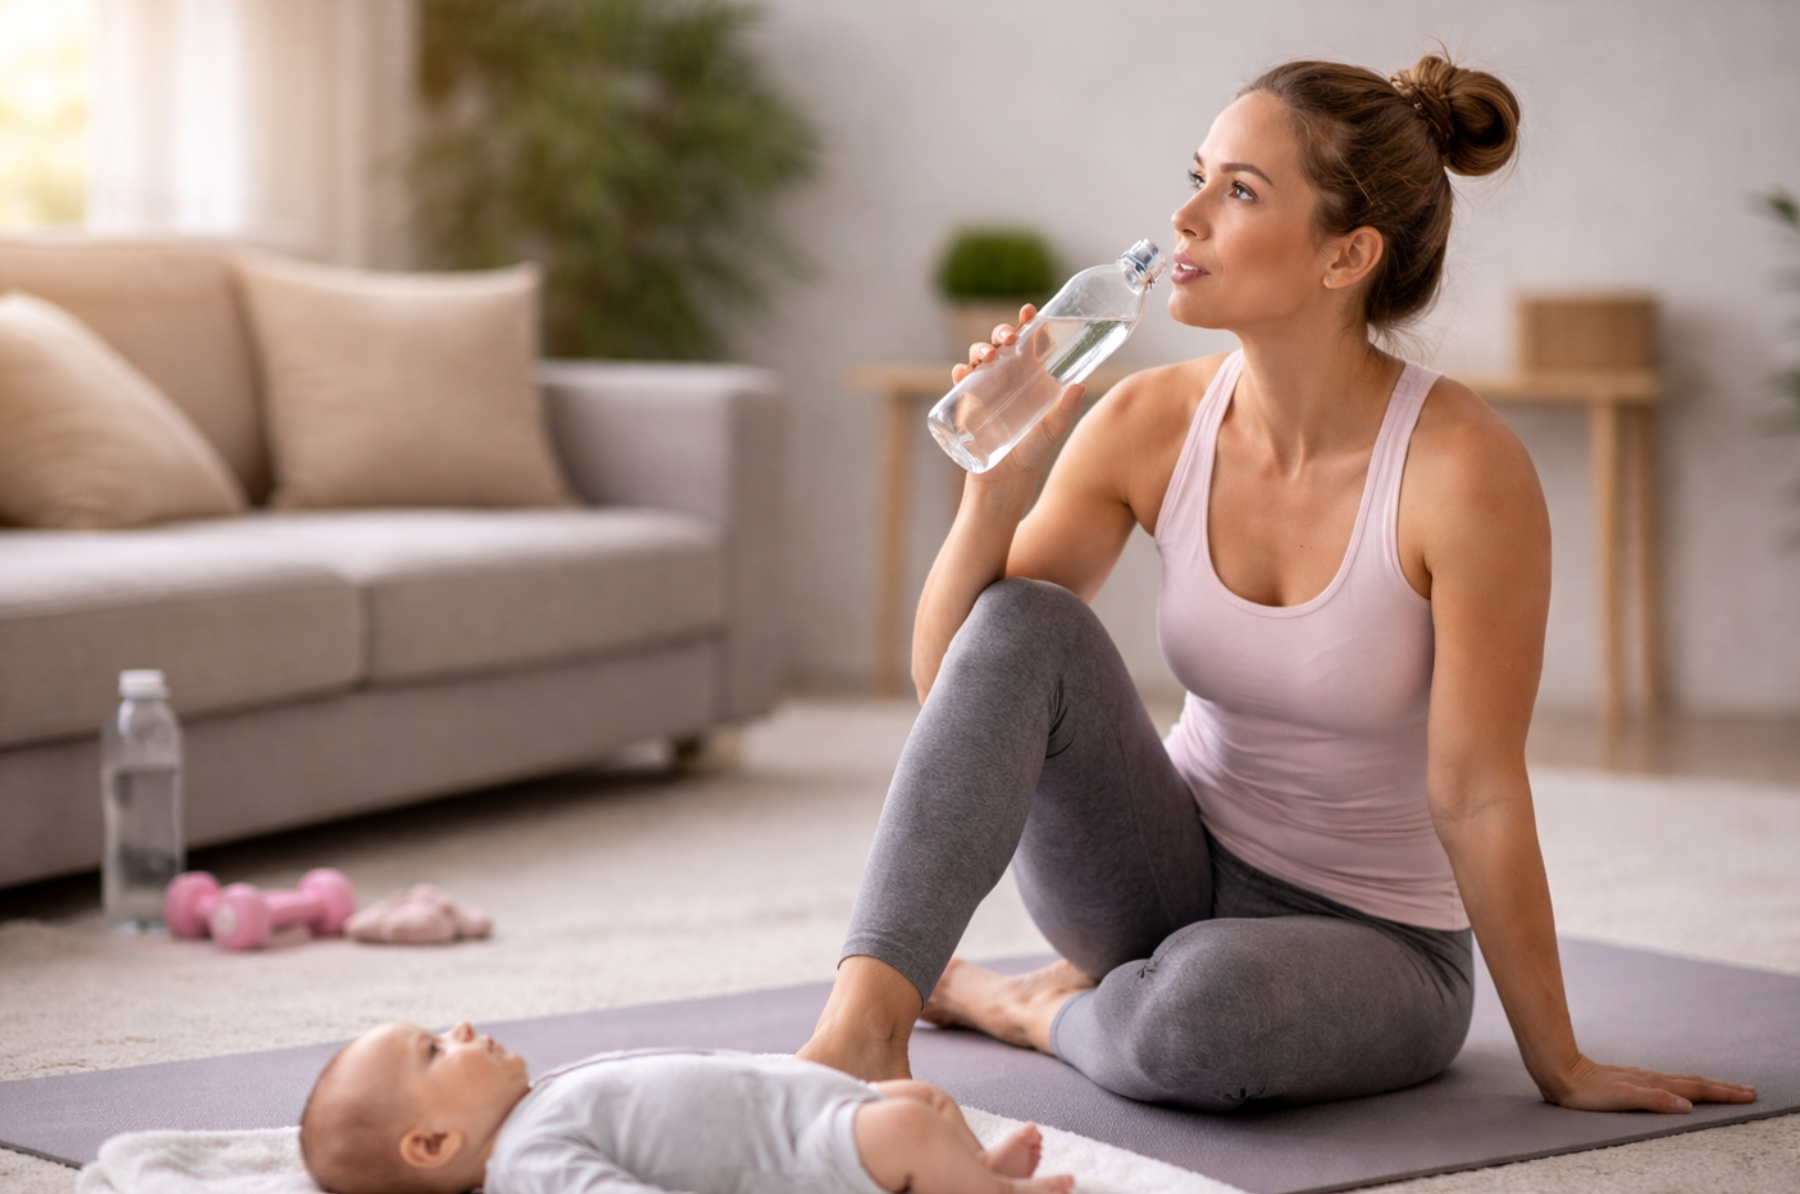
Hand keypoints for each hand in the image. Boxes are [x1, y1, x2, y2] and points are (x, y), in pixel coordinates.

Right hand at [948, 303, 1084, 479]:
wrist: (1007, 478)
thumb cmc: (1033, 452)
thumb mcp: (1052, 430)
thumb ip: (1066, 410)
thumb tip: (1080, 386)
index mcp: (1030, 375)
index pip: (1028, 342)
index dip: (1027, 323)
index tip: (1029, 310)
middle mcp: (1008, 376)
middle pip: (1001, 343)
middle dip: (1002, 332)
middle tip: (1009, 337)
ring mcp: (986, 387)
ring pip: (979, 357)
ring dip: (980, 348)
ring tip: (988, 356)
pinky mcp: (968, 402)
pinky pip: (960, 380)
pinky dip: (960, 372)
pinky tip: (964, 373)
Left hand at [1545, 1054, 1755, 1113]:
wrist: (1559, 1072)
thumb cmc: (1586, 1091)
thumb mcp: (1620, 1098)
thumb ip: (1653, 1100)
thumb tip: (1686, 1105)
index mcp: (1652, 1084)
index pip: (1694, 1088)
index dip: (1721, 1093)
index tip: (1746, 1095)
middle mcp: (1650, 1078)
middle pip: (1693, 1083)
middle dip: (1722, 1088)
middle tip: (1748, 1091)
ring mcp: (1640, 1078)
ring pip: (1681, 1080)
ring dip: (1706, 1085)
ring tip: (1725, 1088)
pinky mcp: (1630, 1079)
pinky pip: (1666, 1082)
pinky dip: (1683, 1084)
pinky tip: (1682, 1088)